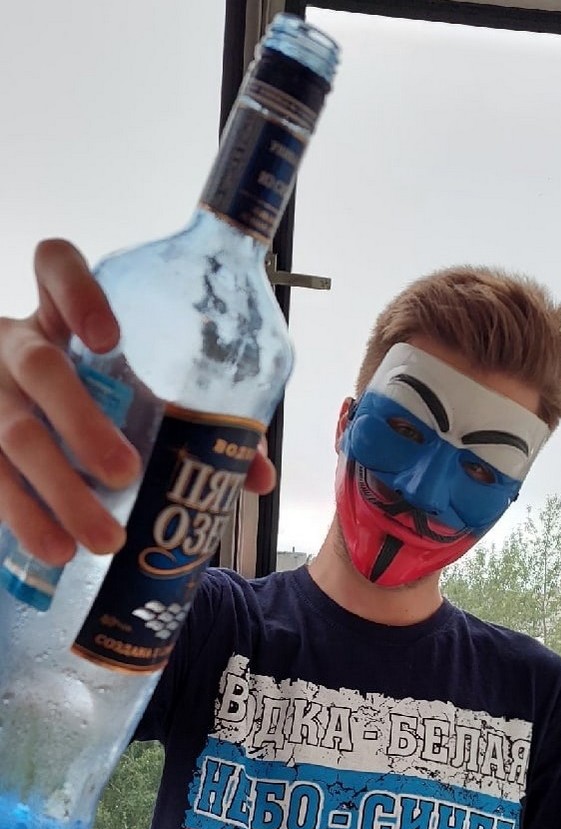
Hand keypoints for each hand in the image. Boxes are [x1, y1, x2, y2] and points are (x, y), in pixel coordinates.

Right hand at [0, 239, 276, 564]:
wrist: (11, 421)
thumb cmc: (94, 397)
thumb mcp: (130, 388)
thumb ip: (197, 416)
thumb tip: (257, 474)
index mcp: (59, 315)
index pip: (54, 267)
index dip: (76, 291)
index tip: (109, 335)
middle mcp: (16, 346)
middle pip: (40, 368)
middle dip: (81, 421)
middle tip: (126, 472)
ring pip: (13, 434)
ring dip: (60, 491)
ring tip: (104, 539)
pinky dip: (25, 518)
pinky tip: (56, 549)